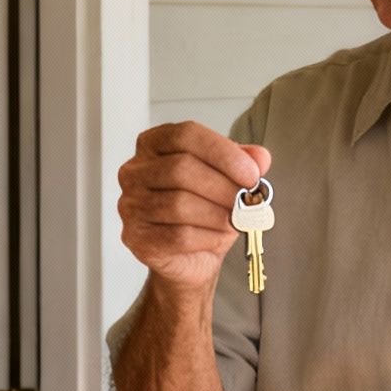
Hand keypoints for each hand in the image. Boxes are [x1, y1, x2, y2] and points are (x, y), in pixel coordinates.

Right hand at [117, 122, 271, 289]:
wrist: (192, 255)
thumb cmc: (207, 210)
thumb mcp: (229, 179)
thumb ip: (244, 163)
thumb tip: (260, 158)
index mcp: (155, 144)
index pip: (186, 135)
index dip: (222, 153)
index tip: (251, 173)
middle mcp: (135, 171)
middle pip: (181, 169)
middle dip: (223, 187)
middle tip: (248, 201)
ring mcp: (130, 204)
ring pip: (179, 204)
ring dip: (218, 215)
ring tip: (236, 221)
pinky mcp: (135, 237)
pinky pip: (176, 236)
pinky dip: (207, 237)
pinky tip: (219, 237)